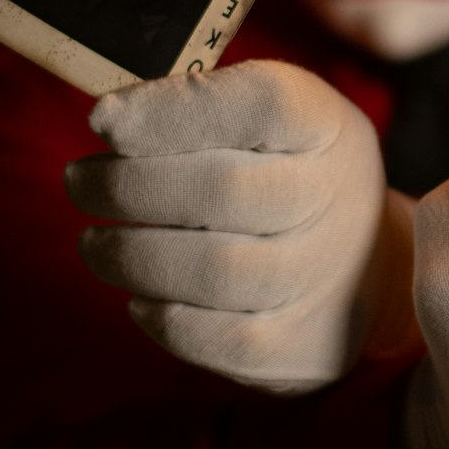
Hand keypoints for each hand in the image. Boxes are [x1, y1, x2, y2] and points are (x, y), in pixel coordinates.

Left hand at [65, 61, 399, 392]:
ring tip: (93, 244)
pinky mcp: (300, 345)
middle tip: (80, 181)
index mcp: (325, 126)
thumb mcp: (269, 118)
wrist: (368, 264)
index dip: (174, 110)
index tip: (102, 118)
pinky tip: (141, 294)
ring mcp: (322, 276)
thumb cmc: (287, 171)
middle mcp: (336, 197)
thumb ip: (200, 105)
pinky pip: (211, 336)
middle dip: (126, 187)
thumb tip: (108, 119)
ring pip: (212, 271)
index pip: (263, 103)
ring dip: (128, 256)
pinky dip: (158, 314)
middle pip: (222, 191)